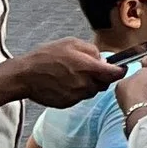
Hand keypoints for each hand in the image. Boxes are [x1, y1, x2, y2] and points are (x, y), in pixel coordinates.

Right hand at [0, 36, 120, 107]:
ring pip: (92, 91)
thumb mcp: (72, 43)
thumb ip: (92, 50)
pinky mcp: (67, 103)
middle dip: (102, 77)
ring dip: (89, 84)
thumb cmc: (47, 56)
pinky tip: (66, 82)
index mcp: (88, 68)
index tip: (121, 67)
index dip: (121, 70)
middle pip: (104, 84)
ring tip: (74, 74)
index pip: (115, 74)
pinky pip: (79, 97)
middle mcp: (85, 85)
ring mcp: (76, 96)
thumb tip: (102, 59)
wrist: (25, 75)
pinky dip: (78, 91)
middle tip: (92, 68)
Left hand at [116, 48, 146, 123]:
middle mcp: (122, 95)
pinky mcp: (137, 113)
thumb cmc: (140, 89)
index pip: (134, 75)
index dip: (146, 73)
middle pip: (141, 85)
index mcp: (120, 83)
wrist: (142, 108)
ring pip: (145, 95)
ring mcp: (129, 105)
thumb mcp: (146, 71)